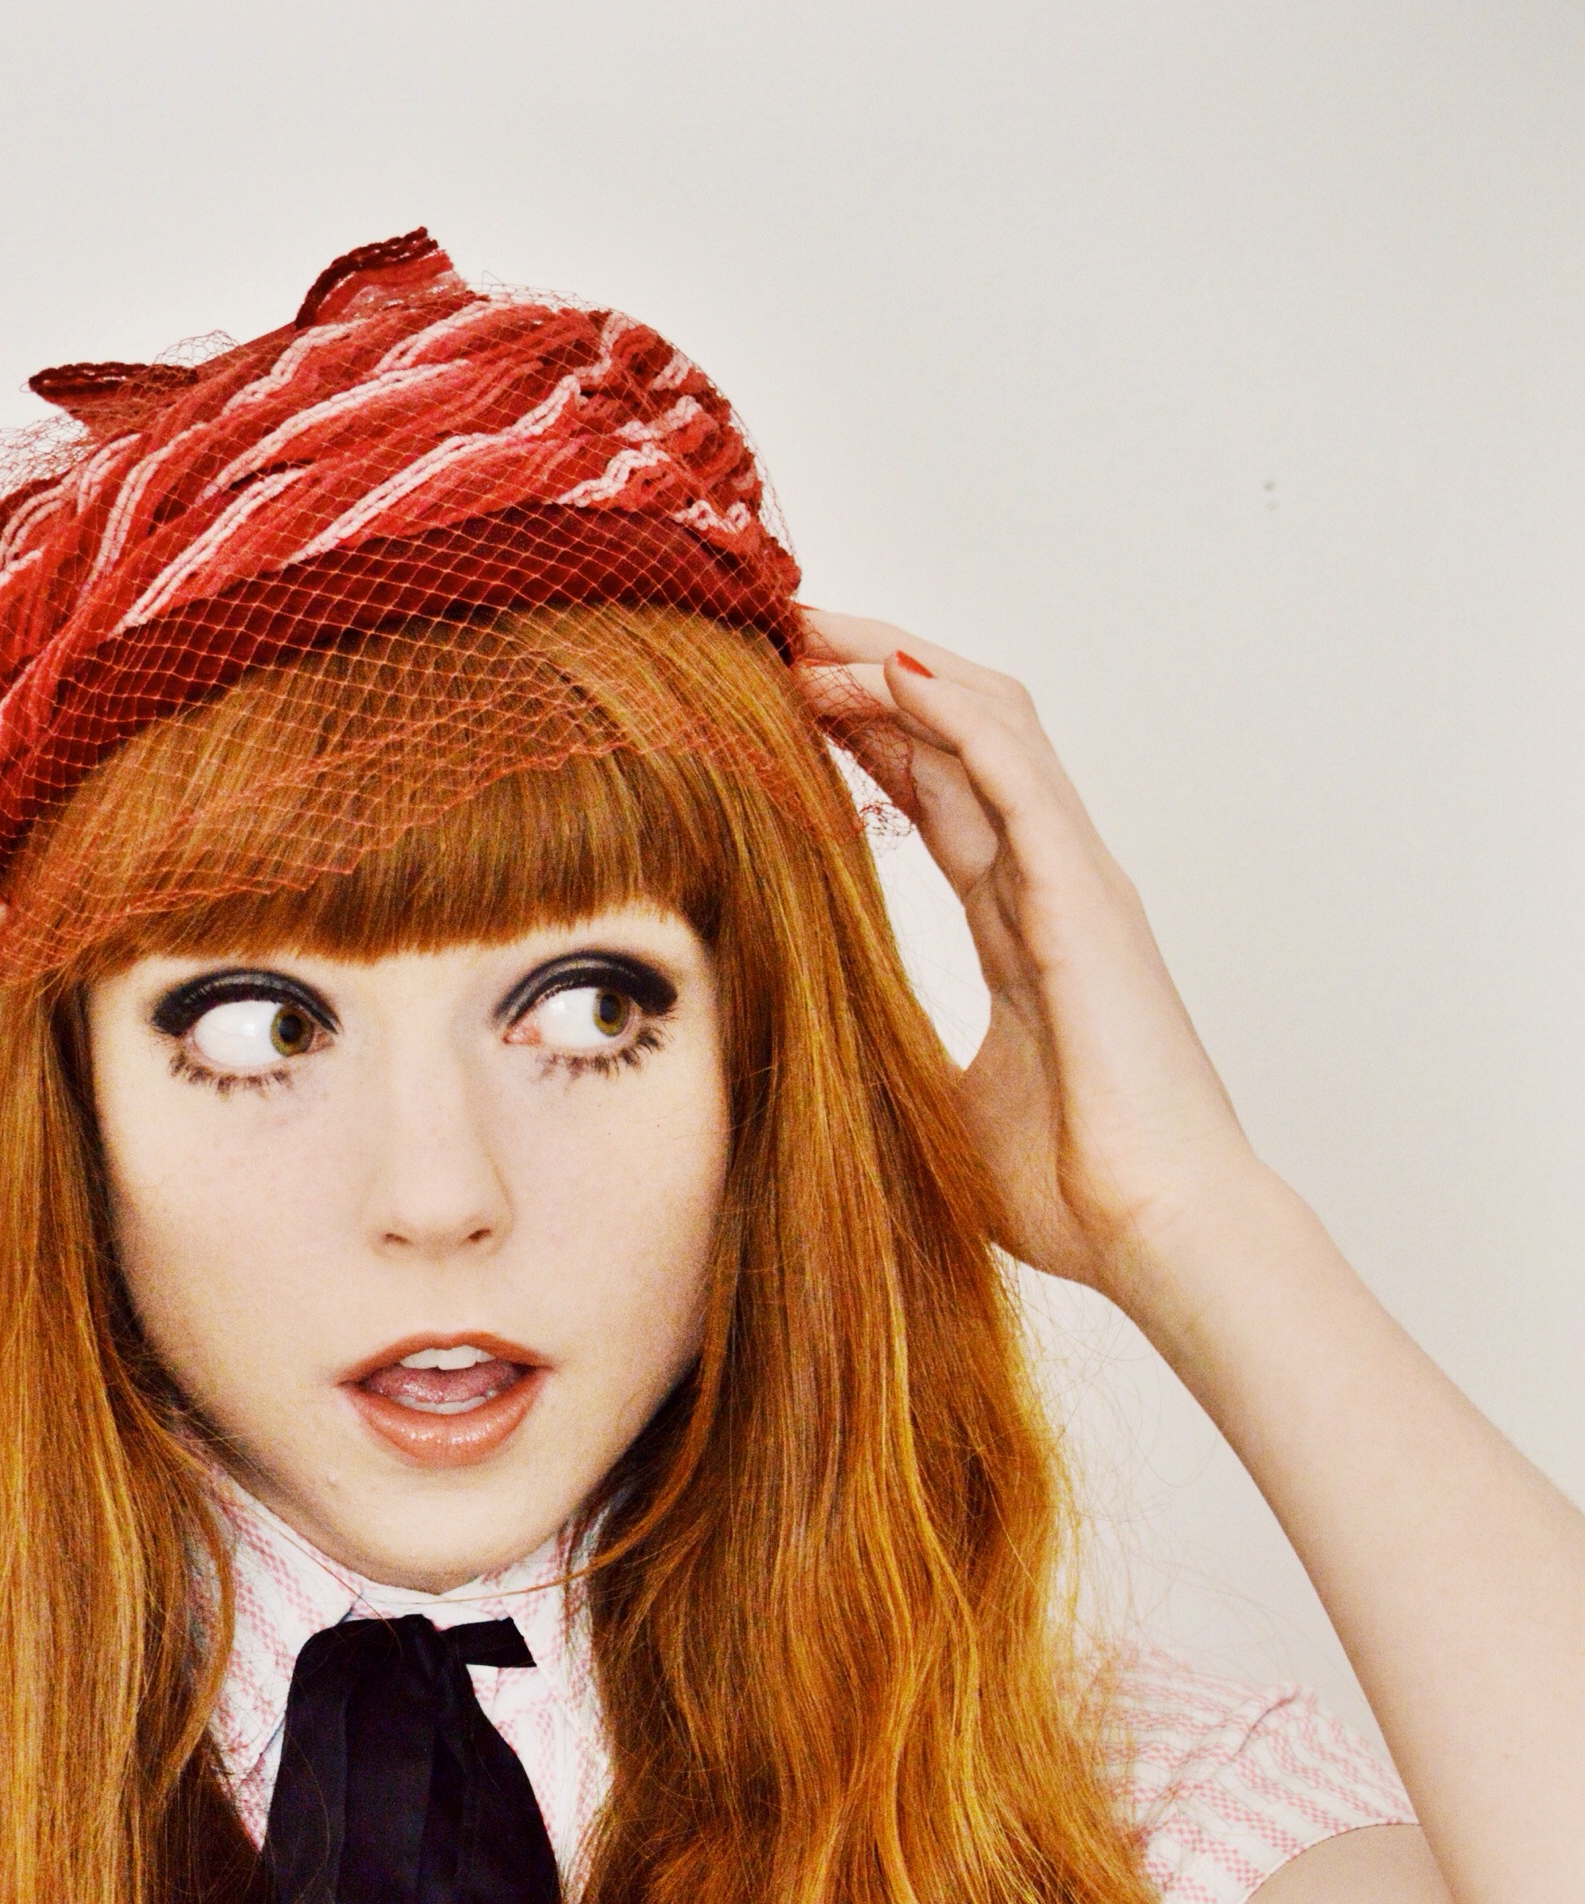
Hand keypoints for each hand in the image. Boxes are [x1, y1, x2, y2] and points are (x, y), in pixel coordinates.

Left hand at [796, 614, 1261, 1298]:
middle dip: (874, 675)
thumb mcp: (949, 1112)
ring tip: (816, 632)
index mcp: (1025, 929)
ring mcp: (1075, 882)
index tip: (785, 699)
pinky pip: (1017, 773)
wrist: (1161, 1230)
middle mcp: (1053, 885)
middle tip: (786, 630)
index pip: (940, 796)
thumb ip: (898, 1061)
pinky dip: (953, 713)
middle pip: (959, 737)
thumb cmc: (1079, 1192)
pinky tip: (887, 673)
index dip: (870, 737)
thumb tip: (819, 1069)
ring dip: (899, 669)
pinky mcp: (1084, 898)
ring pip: (988, 728)